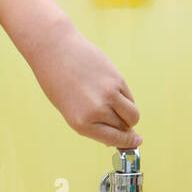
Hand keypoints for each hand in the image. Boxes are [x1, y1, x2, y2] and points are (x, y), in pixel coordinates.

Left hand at [30, 20, 141, 149]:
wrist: (55, 50)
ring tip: (119, 108)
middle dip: (125, 127)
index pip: (113, 139)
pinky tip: (111, 90)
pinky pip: (129, 97)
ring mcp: (108, 95)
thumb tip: (116, 134)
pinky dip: (125, 98)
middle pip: (123, 127)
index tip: (136, 142)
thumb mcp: (69, 108)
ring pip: (132, 114)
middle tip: (123, 122)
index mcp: (81, 124)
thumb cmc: (58, 81)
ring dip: (130, 115)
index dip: (126, 142)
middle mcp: (96, 111)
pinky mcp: (117, 80)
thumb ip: (91, 122)